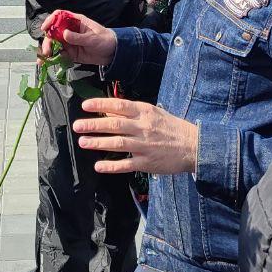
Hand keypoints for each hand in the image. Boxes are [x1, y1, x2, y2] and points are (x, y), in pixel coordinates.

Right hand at [40, 12, 116, 64]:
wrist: (112, 53)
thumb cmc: (105, 40)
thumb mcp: (92, 39)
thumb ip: (78, 37)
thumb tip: (64, 34)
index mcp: (76, 22)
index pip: (59, 16)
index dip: (51, 20)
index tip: (45, 28)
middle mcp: (70, 31)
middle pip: (53, 32)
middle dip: (48, 41)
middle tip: (46, 51)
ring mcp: (69, 42)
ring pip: (54, 44)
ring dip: (48, 51)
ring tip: (46, 59)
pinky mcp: (71, 53)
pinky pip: (60, 54)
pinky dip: (54, 58)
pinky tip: (51, 62)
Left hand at [73, 97, 197, 174]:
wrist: (194, 146)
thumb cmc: (172, 127)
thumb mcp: (154, 113)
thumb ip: (133, 113)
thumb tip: (109, 112)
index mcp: (145, 112)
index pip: (119, 106)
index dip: (101, 105)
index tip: (85, 105)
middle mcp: (144, 127)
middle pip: (115, 125)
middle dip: (94, 125)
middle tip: (77, 126)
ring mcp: (145, 146)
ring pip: (117, 144)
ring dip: (98, 143)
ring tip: (83, 142)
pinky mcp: (147, 163)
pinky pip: (126, 164)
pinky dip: (111, 165)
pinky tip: (98, 166)